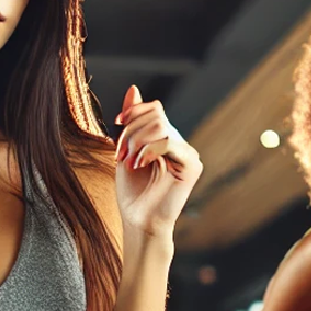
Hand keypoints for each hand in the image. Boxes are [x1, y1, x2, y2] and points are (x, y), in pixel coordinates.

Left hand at [113, 85, 202, 236]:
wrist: (139, 222)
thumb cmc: (133, 193)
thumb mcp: (126, 150)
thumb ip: (132, 121)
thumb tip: (134, 88)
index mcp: (164, 140)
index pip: (154, 109)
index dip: (134, 111)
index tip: (117, 122)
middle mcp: (178, 144)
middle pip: (156, 115)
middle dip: (132, 131)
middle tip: (121, 154)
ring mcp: (187, 154)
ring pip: (161, 126)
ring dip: (137, 141)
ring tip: (129, 162)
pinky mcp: (192, 166)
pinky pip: (170, 142)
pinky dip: (150, 150)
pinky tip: (140, 164)